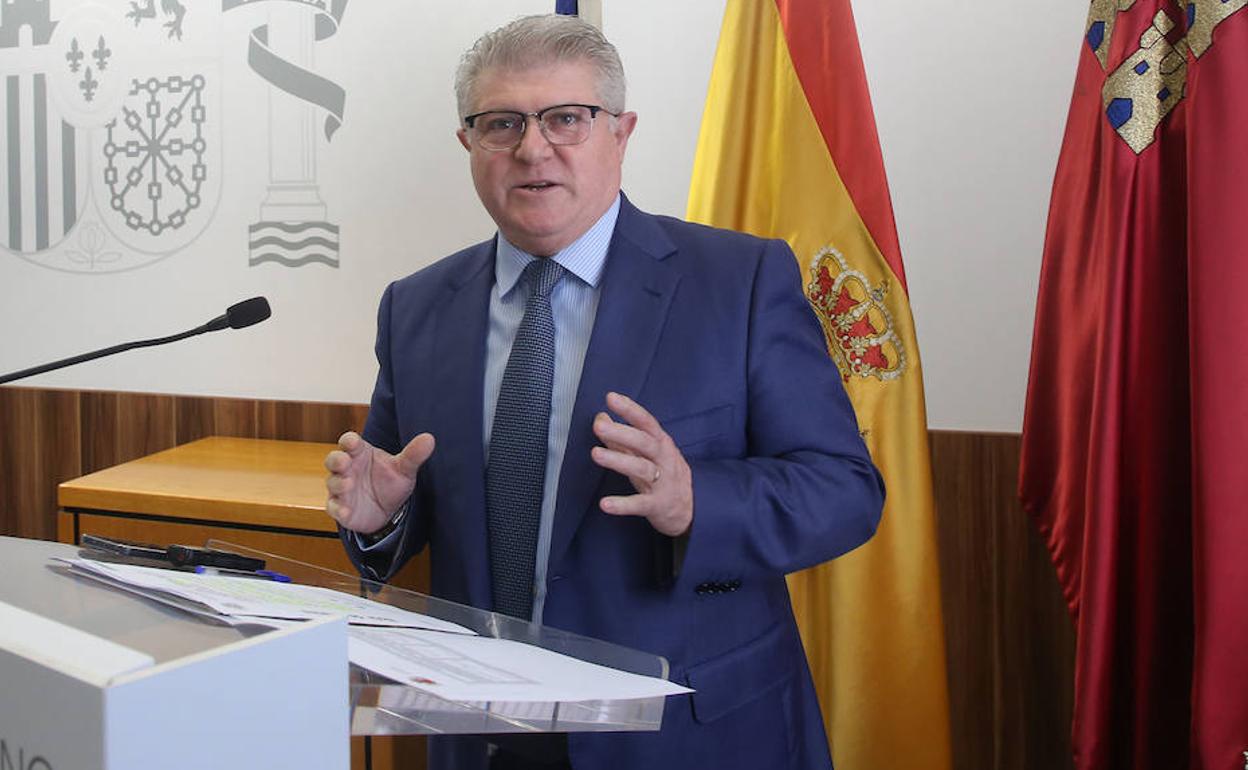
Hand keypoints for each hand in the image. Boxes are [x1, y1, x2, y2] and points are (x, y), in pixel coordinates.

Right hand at [325, 431, 434, 533]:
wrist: (388, 511)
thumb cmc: (390, 481)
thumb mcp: (404, 469)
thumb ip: (413, 454)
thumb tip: (429, 438)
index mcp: (359, 453)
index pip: (349, 442)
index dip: (349, 441)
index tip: (353, 442)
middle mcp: (347, 469)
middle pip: (334, 460)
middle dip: (337, 460)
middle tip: (345, 462)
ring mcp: (341, 489)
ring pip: (332, 483)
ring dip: (339, 483)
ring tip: (349, 484)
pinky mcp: (340, 508)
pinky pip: (334, 508)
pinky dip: (338, 509)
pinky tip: (346, 511)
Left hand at [590, 392, 692, 536]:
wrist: (690, 509)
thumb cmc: (664, 476)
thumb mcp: (646, 454)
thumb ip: (622, 438)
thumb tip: (600, 418)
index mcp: (661, 443)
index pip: (646, 422)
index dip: (630, 409)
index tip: (611, 398)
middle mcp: (664, 459)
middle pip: (644, 442)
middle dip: (622, 433)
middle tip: (599, 426)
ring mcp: (662, 482)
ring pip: (642, 469)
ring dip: (618, 460)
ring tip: (596, 454)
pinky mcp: (657, 505)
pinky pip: (640, 504)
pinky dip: (622, 505)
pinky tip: (605, 504)